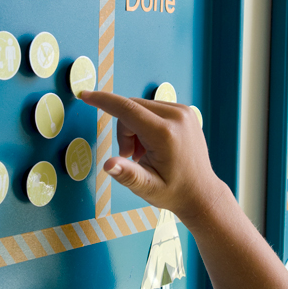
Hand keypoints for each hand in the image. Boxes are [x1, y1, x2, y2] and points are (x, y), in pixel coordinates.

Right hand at [80, 91, 224, 224]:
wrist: (202, 192)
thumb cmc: (173, 192)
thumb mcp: (147, 188)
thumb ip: (127, 174)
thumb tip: (108, 165)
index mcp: (165, 134)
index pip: (127, 109)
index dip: (103, 101)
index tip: (85, 96)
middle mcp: (177, 116)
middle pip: (131, 108)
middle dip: (124, 131)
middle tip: (132, 157)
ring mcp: (184, 111)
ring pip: (141, 107)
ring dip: (135, 128)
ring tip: (146, 154)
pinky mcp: (185, 111)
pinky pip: (153, 109)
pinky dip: (146, 124)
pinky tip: (155, 145)